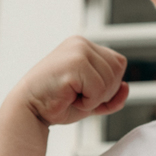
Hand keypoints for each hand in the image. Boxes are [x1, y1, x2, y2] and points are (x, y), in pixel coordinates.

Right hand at [10, 36, 129, 125]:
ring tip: (72, 96)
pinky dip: (88, 102)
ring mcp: (77, 51)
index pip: (119, 63)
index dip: (109, 84)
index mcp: (84, 46)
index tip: (85, 91)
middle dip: (104, 92)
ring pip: (110, 81)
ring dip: (95, 98)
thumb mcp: (92, 99)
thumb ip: (112, 95)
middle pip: (118, 70)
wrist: (29, 111)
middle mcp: (81, 44)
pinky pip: (99, 89)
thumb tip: (126, 86)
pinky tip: (69, 98)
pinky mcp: (74, 64)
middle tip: (78, 96)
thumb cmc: (57, 104)